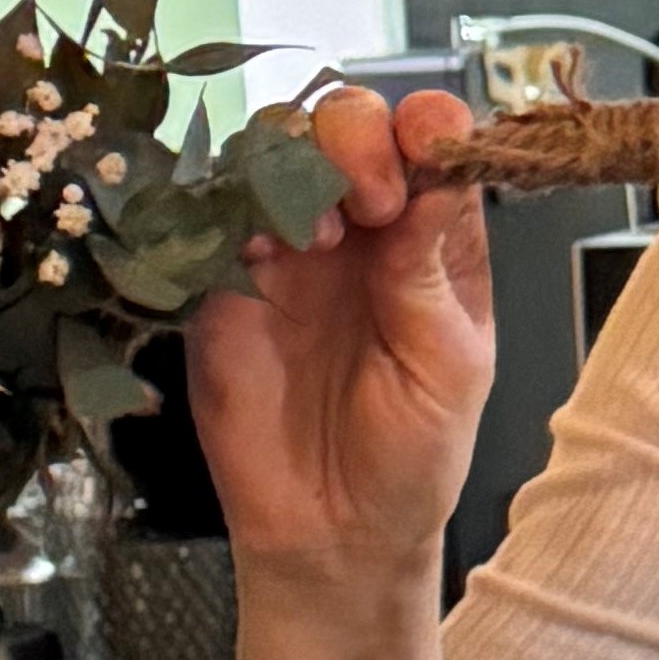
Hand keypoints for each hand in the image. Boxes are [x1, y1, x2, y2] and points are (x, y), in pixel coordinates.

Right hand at [187, 86, 495, 592]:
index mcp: (430, 242)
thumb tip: (437, 175)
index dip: (428, 124)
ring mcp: (283, 252)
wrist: (334, 535)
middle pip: (344, 126)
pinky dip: (233, 207)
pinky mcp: (219, 285)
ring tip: (319, 234)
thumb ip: (432, 271)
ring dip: (295, 163)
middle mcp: (356, 232)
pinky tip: (267, 251)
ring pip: (271, 149)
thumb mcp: (448, 367)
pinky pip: (209, 214)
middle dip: (357, 136)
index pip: (428, 145)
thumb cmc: (410, 457)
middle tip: (374, 200)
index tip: (432, 138)